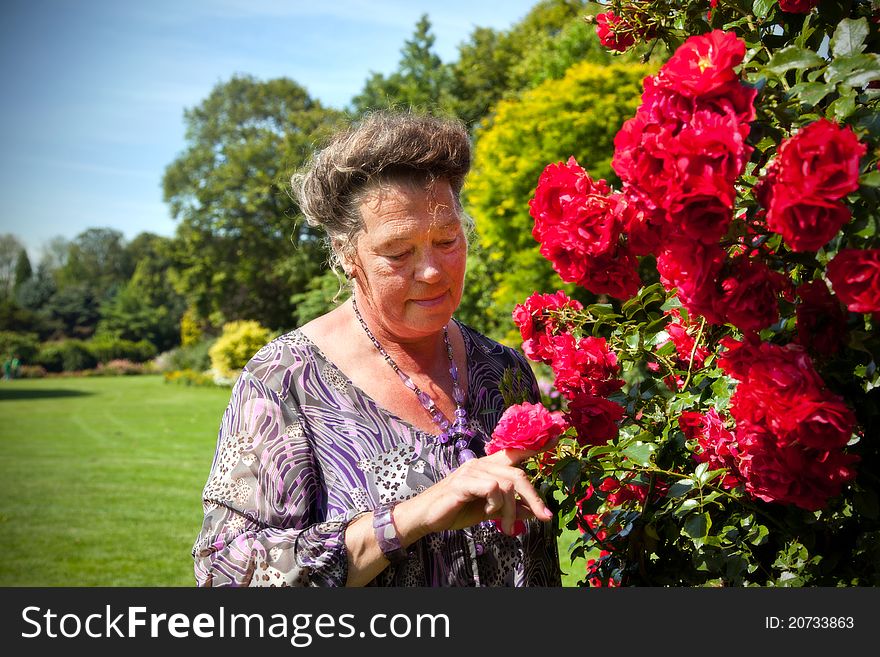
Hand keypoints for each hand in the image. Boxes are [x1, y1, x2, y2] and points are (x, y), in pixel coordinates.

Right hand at [394, 448, 552, 539]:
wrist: (428, 517)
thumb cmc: (457, 510)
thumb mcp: (490, 511)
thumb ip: (511, 508)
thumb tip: (534, 512)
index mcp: (489, 467)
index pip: (515, 452)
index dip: (536, 445)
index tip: (557, 437)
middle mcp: (482, 463)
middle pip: (518, 474)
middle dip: (534, 497)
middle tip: (544, 517)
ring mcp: (472, 470)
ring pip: (508, 483)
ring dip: (512, 509)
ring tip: (508, 527)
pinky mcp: (463, 482)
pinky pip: (492, 488)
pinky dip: (495, 504)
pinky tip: (485, 513)